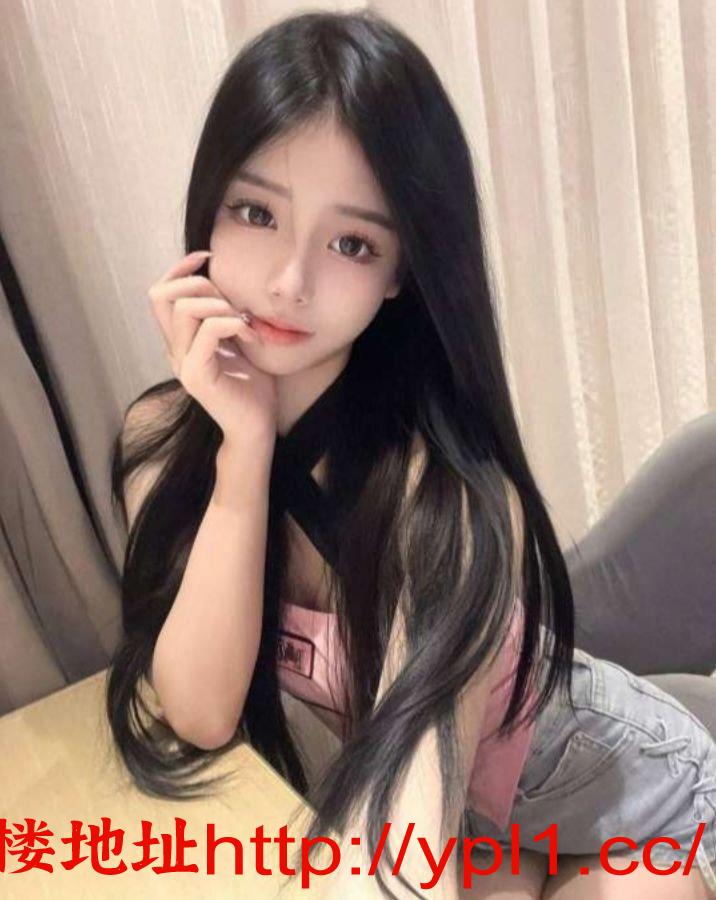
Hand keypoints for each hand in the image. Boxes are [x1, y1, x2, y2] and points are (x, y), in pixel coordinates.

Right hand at [147, 250, 277, 445]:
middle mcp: (174, 351)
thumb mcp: (238, 341)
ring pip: (184, 309)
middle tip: (236, 306)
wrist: (257, 428)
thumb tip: (226, 285)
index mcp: (179, 341)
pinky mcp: (197, 376)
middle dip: (203, 285)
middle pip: (163, 295)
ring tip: (245, 324)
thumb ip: (224, 316)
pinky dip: (234, 324)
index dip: (180, 269)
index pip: (160, 293)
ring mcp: (182, 364)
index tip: (209, 259)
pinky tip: (252, 338)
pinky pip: (208, 331)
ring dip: (220, 306)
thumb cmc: (253, 387)